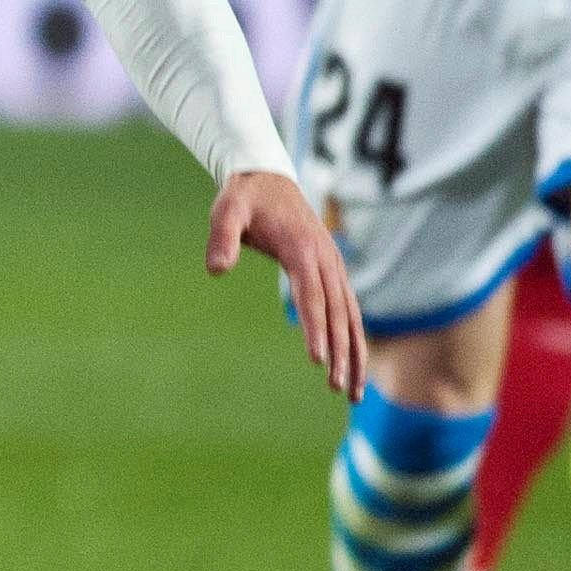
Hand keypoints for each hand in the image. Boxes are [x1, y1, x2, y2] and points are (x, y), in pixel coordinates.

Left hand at [210, 168, 364, 397]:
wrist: (267, 178)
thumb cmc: (244, 199)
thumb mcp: (226, 211)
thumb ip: (222, 238)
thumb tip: (215, 269)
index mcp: (303, 249)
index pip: (312, 297)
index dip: (316, 329)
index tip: (318, 361)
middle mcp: (326, 260)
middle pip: (337, 314)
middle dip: (341, 353)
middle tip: (339, 389)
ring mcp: (334, 267)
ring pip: (351, 317)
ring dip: (355, 354)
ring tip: (353, 393)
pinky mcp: (334, 273)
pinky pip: (349, 310)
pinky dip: (354, 339)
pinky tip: (354, 366)